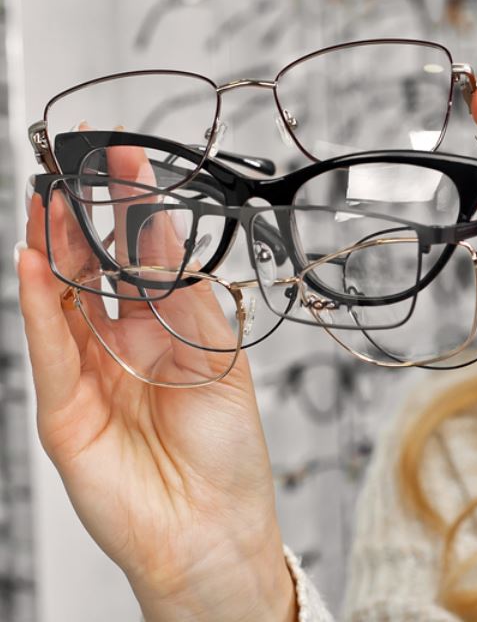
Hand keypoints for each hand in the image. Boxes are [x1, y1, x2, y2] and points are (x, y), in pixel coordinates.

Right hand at [18, 147, 294, 620]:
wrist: (213, 527)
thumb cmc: (228, 456)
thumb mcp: (223, 364)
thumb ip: (189, 306)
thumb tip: (169, 244)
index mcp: (171, 333)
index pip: (145, 257)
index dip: (135, 208)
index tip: (130, 161)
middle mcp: (126, 347)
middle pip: (98, 267)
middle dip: (86, 215)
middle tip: (78, 164)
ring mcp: (92, 373)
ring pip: (65, 296)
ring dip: (55, 246)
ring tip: (48, 196)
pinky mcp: (65, 407)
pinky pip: (49, 344)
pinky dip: (39, 302)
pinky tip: (35, 260)